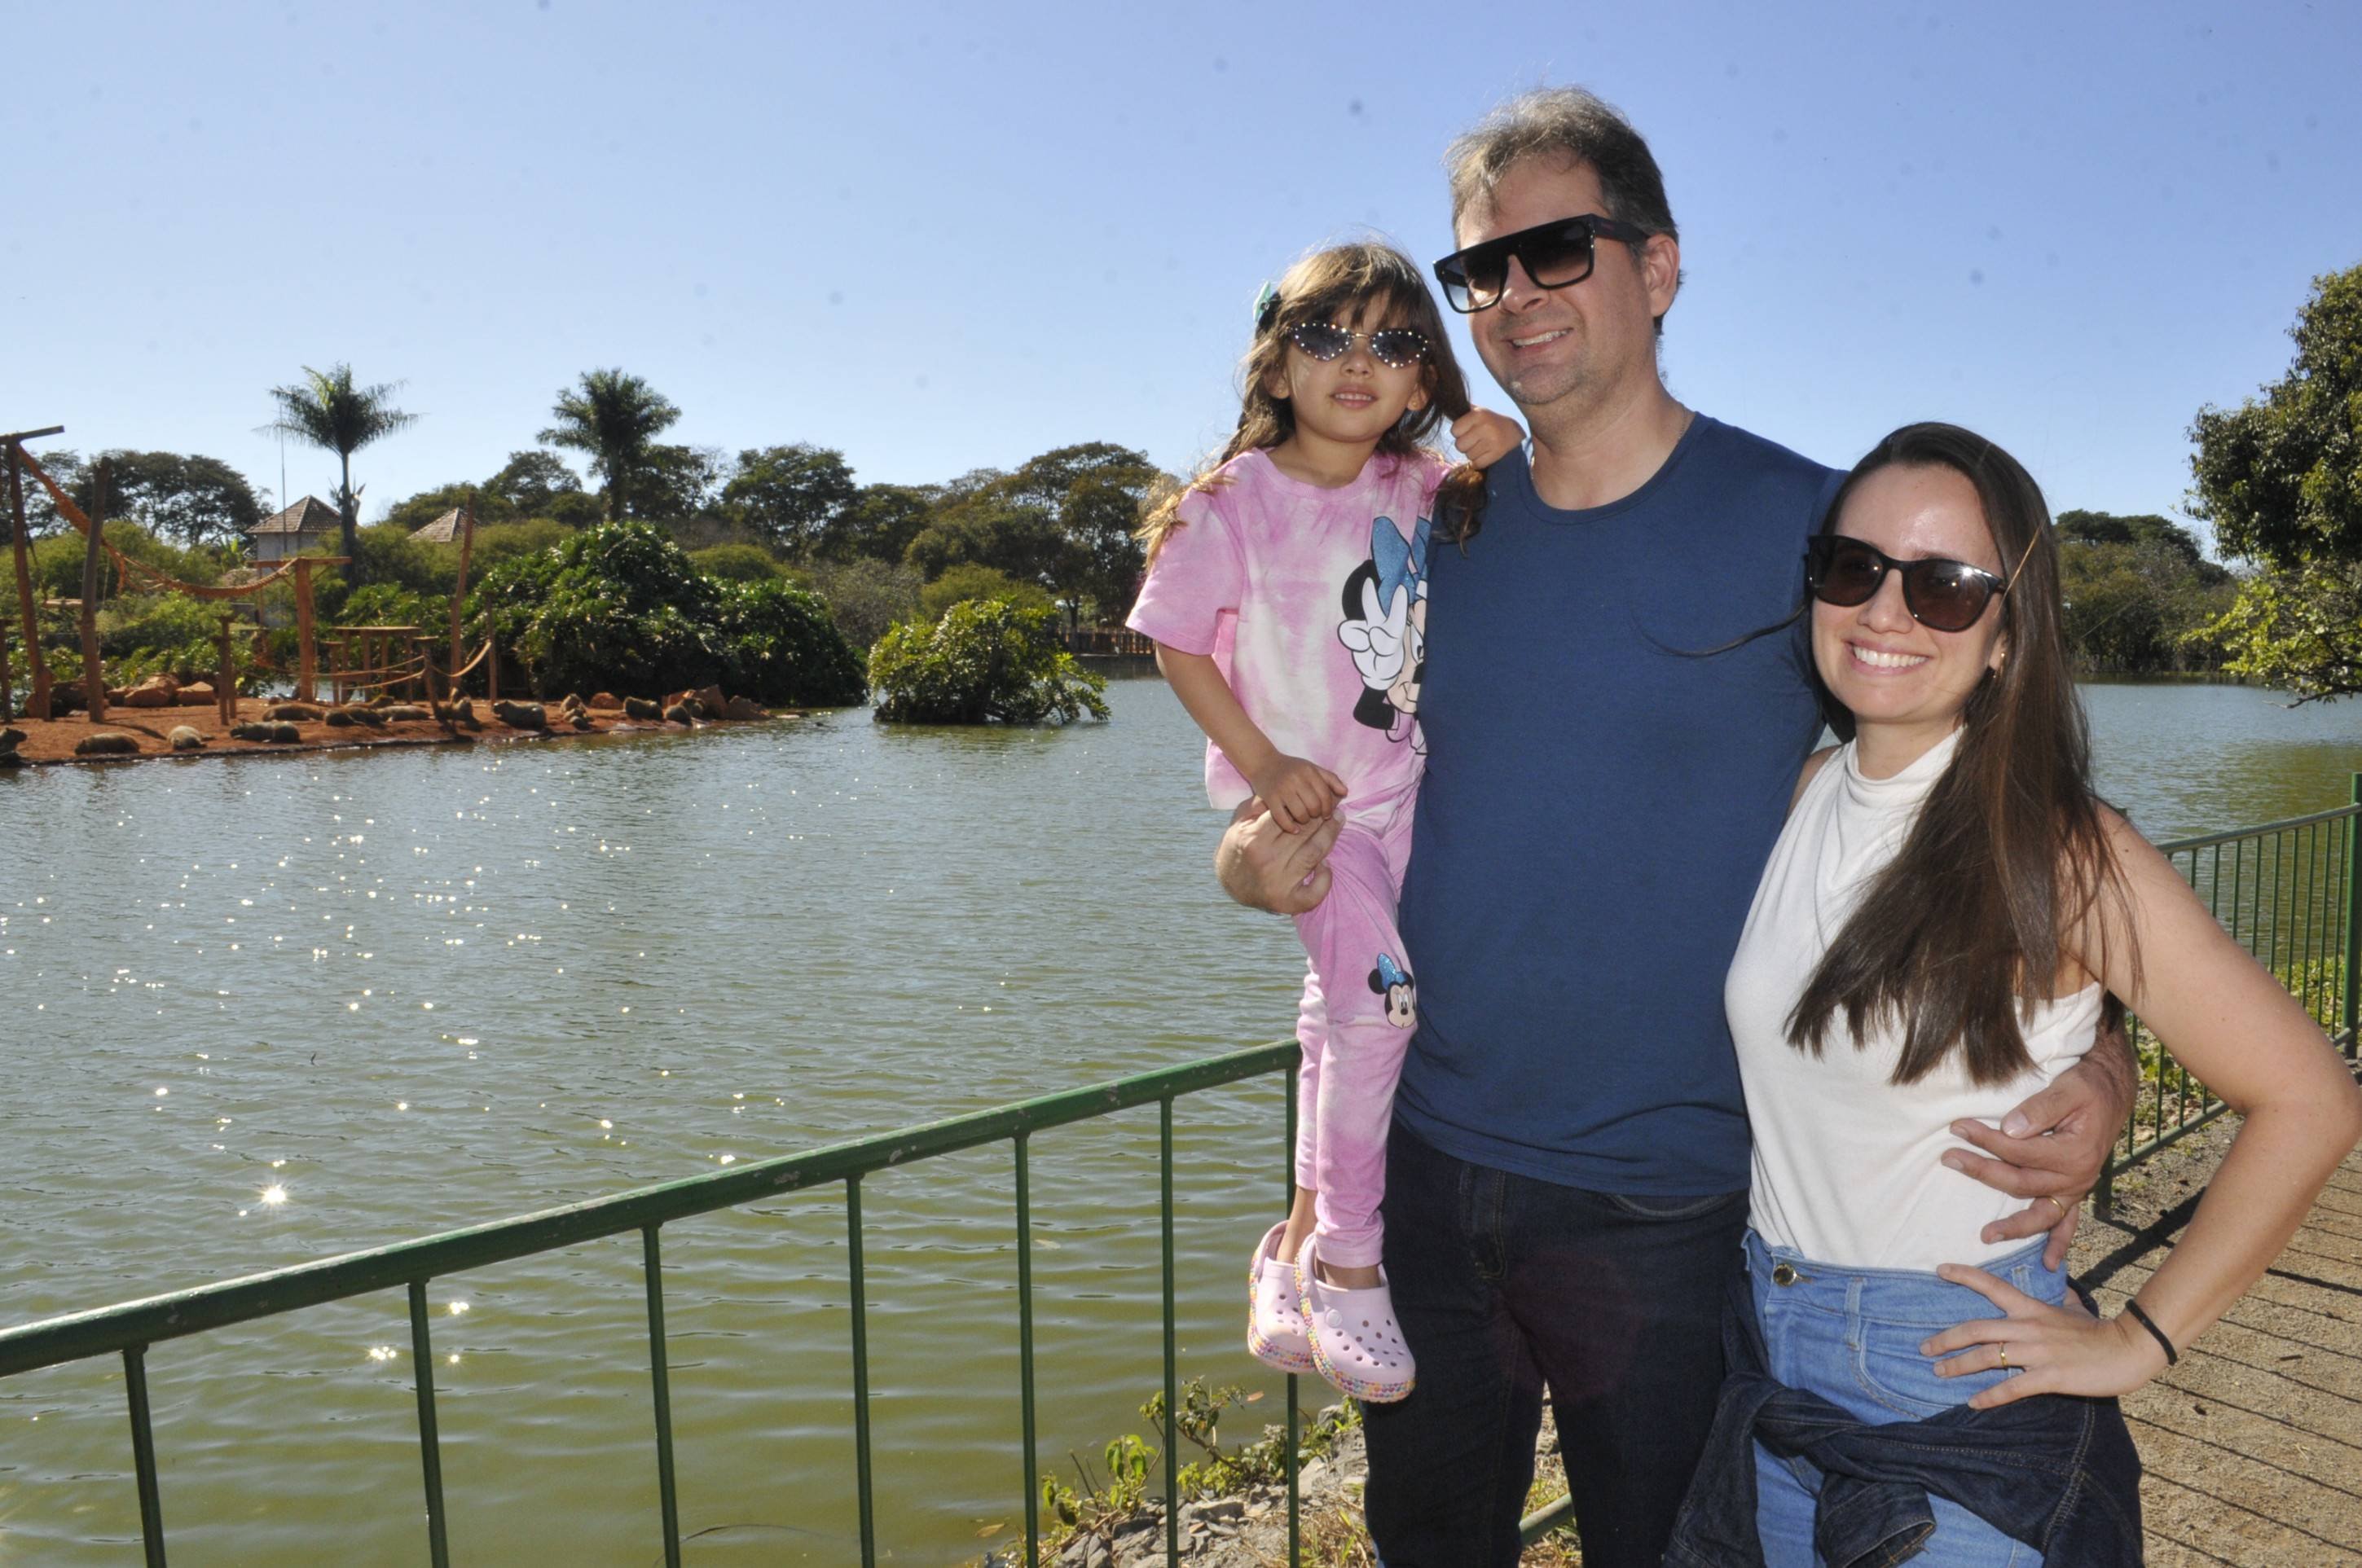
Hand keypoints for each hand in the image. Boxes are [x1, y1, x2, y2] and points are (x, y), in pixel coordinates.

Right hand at [1216, 798, 1341, 914]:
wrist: (1229, 886)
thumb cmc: (1236, 849)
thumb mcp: (1238, 823)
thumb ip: (1255, 806)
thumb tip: (1276, 793)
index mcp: (1254, 839)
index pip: (1289, 815)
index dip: (1306, 804)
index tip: (1318, 796)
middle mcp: (1267, 860)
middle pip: (1305, 832)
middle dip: (1322, 816)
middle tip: (1334, 806)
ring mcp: (1279, 883)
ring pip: (1314, 854)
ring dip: (1330, 835)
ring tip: (1338, 820)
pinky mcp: (1288, 903)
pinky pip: (1315, 891)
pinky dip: (1325, 878)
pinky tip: (1326, 865)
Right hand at [1248, 754, 1346, 833]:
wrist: (1264, 763)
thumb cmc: (1292, 768)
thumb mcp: (1313, 768)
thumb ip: (1331, 779)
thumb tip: (1345, 793)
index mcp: (1309, 772)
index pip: (1325, 795)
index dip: (1328, 808)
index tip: (1326, 814)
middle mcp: (1296, 780)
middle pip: (1314, 806)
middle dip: (1316, 815)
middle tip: (1313, 816)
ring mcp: (1282, 789)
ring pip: (1300, 814)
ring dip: (1304, 821)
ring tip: (1303, 819)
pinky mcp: (1270, 798)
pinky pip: (1282, 818)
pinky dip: (1290, 827)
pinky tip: (1294, 829)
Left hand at [1449, 407, 1524, 468]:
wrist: (1514, 431)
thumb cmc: (1490, 422)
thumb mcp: (1478, 412)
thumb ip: (1463, 414)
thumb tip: (1446, 410)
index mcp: (1478, 414)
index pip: (1455, 430)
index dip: (1458, 433)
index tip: (1465, 432)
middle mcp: (1485, 427)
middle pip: (1459, 445)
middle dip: (1464, 445)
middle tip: (1473, 441)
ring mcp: (1492, 441)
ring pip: (1469, 456)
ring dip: (1472, 454)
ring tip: (1481, 446)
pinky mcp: (1497, 453)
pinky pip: (1478, 464)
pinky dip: (1478, 462)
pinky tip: (1484, 454)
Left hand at [1920, 1265, 2167, 1407]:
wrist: (2127, 1349)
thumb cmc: (2099, 1331)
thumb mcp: (2074, 1308)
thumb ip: (2059, 1297)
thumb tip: (2058, 1283)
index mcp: (2032, 1308)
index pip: (1992, 1286)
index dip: (1965, 1276)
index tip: (1939, 1270)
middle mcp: (2028, 1327)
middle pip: (1976, 1329)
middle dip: (1945, 1338)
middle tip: (1923, 1347)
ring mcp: (2037, 1352)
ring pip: (1986, 1357)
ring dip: (1958, 1365)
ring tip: (1938, 1372)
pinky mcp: (2050, 1376)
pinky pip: (2012, 1387)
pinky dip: (1990, 1396)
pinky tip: (1973, 1402)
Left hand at [1944, 1051, 2128, 1267]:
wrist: (2111, 1094)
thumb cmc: (2086, 1087)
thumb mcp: (2068, 1088)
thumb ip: (2040, 1108)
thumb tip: (2009, 1129)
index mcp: (2074, 1152)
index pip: (2018, 1150)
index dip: (1986, 1139)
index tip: (1957, 1127)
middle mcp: (2077, 1176)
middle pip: (2020, 1181)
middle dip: (1981, 1171)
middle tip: (1948, 1158)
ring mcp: (2076, 1188)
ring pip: (2039, 1211)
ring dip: (2014, 1226)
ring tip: (1986, 1235)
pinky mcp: (2074, 1191)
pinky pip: (2067, 1222)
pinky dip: (2058, 1242)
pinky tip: (2050, 1263)